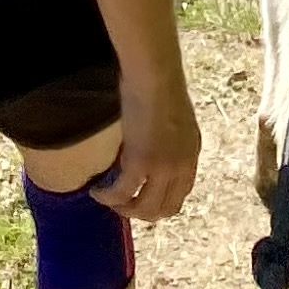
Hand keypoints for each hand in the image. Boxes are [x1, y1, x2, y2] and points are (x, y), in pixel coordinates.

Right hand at [99, 63, 199, 222]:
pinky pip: (122, 193)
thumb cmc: (160, 86)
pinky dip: (107, 197)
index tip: (139, 199)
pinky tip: (96, 190)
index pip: (180, 195)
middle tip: (120, 204)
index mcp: (192, 156)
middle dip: (140, 212)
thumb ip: (168, 140)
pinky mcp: (141, 163)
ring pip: (144, 209)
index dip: (158, 203)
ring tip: (107, 199)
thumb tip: (149, 148)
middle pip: (164, 209)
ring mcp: (163, 168)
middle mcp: (182, 167)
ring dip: (123, 209)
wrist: (155, 76)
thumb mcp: (174, 120)